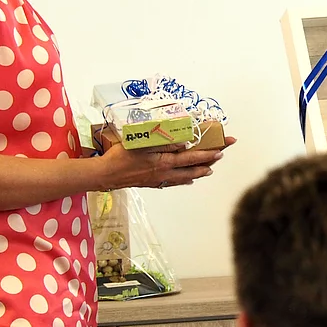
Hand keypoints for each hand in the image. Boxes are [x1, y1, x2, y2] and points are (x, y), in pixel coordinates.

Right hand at [96, 137, 235, 190]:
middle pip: (193, 168)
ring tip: (209, 170)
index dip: (208, 153)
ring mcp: (159, 180)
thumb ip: (164, 142)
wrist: (105, 174)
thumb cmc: (121, 155)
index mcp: (165, 161)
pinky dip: (184, 180)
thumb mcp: (143, 143)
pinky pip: (173, 183)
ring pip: (185, 177)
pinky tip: (188, 180)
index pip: (192, 157)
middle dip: (209, 162)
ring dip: (198, 172)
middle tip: (221, 156)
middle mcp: (165, 173)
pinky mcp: (152, 183)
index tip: (221, 150)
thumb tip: (185, 143)